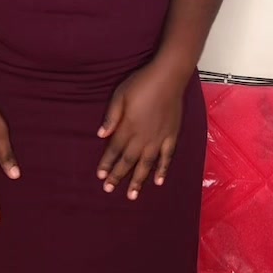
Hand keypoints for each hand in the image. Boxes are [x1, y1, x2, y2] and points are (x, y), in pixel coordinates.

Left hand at [96, 62, 183, 199]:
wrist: (168, 77)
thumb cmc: (141, 83)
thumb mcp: (120, 95)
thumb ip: (111, 116)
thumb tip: (101, 135)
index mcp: (128, 126)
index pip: (114, 149)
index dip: (107, 163)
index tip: (100, 176)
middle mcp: (143, 137)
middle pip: (128, 160)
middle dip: (118, 175)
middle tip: (109, 190)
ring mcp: (159, 138)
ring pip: (146, 164)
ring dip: (138, 180)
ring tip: (132, 195)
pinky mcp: (171, 136)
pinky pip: (166, 157)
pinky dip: (162, 170)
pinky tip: (158, 181)